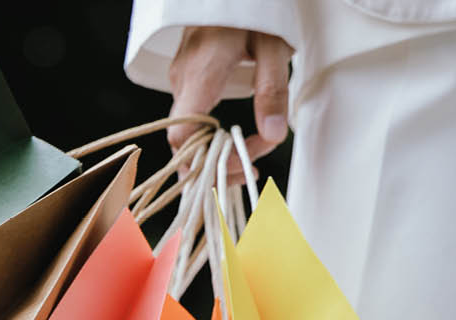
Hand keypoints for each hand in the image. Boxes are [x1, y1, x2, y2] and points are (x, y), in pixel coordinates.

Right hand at [167, 27, 292, 182]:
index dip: (210, 160)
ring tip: (249, 153)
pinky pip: (191, 118)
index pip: (184, 135)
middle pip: (185, 143)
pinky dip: (210, 137)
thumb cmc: (254, 7)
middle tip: (253, 166)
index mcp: (201, 72)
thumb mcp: (275, 46)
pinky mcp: (186, 79)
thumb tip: (273, 135)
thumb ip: (272, 92)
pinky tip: (233, 139)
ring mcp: (180, 80)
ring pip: (188, 134)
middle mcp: (183, 80)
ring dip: (216, 152)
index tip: (245, 161)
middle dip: (219, 163)